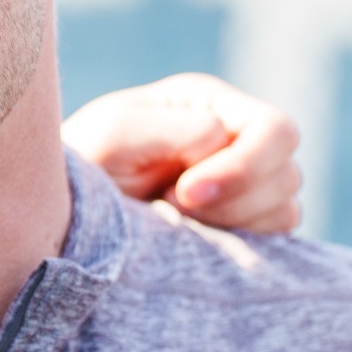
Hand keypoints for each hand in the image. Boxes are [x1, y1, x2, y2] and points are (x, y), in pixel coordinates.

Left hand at [63, 73, 301, 233]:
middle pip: (288, 170)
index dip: (241, 167)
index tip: (184, 193)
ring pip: (286, 209)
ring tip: (176, 224)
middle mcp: (236, 139)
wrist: (62, 216)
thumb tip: (220, 140)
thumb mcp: (113, 134)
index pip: (274, 130)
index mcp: (210, 105)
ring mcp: (244, 185)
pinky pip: (273, 241)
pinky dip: (241, 246)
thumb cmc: (85, 165)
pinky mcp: (240, 226)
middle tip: (173, 210)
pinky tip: (193, 241)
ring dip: (236, 224)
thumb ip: (169, 129)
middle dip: (237, 199)